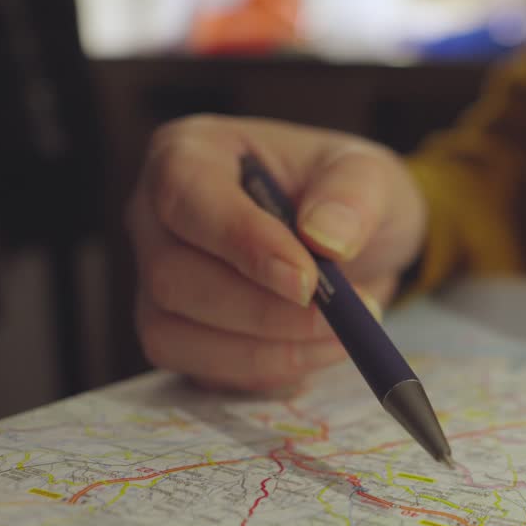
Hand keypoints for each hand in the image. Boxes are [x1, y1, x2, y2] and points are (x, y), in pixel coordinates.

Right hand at [125, 114, 426, 391]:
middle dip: (263, 311)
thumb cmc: (346, 194)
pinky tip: (313, 352)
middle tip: (343, 317)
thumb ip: (353, 194)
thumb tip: (325, 237)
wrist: (352, 242)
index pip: (187, 196)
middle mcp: (155, 217)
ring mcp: (155, 280)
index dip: (241, 242)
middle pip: (173, 276)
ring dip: (267, 350)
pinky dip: (264, 371)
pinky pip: (200, 370)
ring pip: (175, 333)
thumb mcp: (370, 175)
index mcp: (189, 153)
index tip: (307, 280)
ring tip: (343, 335)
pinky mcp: (176, 335)